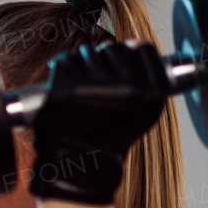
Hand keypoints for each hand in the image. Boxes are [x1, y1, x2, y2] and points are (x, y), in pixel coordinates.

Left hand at [29, 41, 169, 204]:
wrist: (82, 164)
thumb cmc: (110, 140)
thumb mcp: (143, 114)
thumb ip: (147, 78)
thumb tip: (137, 44)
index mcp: (148, 92)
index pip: (141, 49)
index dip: (127, 54)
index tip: (118, 66)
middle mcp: (125, 88)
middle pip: (112, 48)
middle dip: (101, 61)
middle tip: (94, 83)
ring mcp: (95, 87)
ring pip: (86, 53)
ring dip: (79, 65)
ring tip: (79, 89)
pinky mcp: (66, 88)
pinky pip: (63, 61)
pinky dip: (60, 70)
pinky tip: (63, 90)